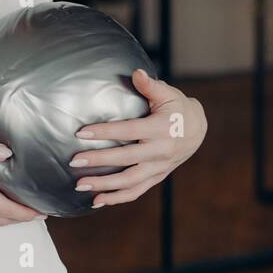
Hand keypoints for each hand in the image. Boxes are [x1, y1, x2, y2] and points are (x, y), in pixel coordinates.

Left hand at [68, 68, 207, 207]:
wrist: (198, 130)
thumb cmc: (178, 108)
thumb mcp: (168, 93)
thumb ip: (150, 85)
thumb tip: (136, 72)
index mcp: (160, 128)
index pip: (128, 131)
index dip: (105, 132)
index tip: (81, 133)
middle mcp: (160, 151)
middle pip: (125, 159)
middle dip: (99, 161)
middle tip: (74, 162)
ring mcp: (159, 167)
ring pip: (129, 181)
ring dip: (104, 185)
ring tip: (80, 185)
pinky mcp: (157, 177)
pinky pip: (136, 191)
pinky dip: (117, 198)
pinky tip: (96, 200)